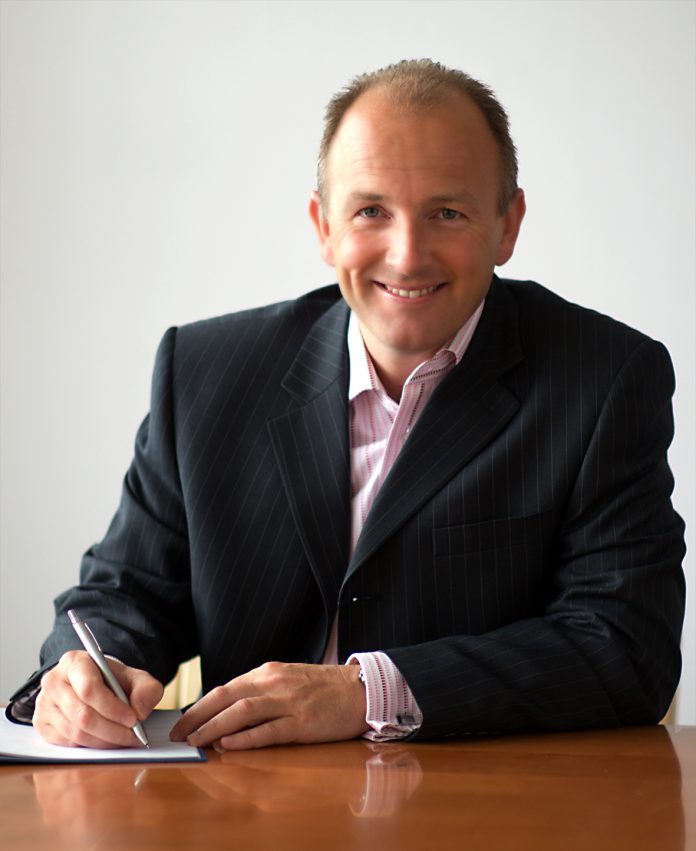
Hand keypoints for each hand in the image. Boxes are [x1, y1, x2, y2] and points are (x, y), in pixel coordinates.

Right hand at [33, 650, 162, 747]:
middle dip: (112, 730)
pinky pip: (68, 743)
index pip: (89, 689)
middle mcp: (54, 681)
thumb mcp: (137, 678)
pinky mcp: (43, 725)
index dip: (112, 708)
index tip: (133, 718)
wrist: (97, 686)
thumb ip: (146, 689)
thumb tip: (139, 711)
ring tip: (124, 740)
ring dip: (104, 741)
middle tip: (133, 736)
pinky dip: (91, 746)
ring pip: (75, 732)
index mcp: (74, 662)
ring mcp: (44, 704)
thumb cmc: (114, 681)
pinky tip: (107, 741)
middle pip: (82, 714)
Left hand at [169, 662, 368, 750]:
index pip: (225, 688)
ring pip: (242, 712)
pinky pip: (268, 730)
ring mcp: (289, 702)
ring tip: (195, 741)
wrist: (360, 689)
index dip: (200, 706)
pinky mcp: (303, 722)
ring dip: (214, 727)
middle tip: (178, 735)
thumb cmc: (322, 688)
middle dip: (197, 716)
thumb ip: (260, 691)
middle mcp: (274, 683)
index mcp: (267, 672)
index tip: (182, 722)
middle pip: (226, 697)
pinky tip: (228, 745)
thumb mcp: (287, 679)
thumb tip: (227, 709)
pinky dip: (245, 738)